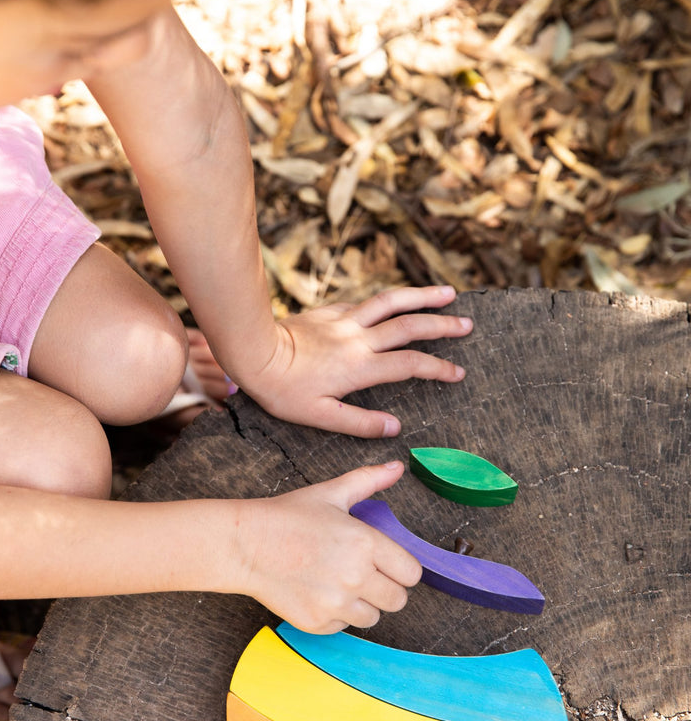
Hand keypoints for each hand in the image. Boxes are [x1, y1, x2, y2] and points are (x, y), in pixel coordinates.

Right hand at [232, 461, 422, 632]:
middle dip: (386, 588)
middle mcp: (356, 577)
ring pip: (373, 617)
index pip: (412, 573)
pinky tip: (319, 593)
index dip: (401, 568)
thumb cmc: (288, 517)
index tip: (387, 563)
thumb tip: (397, 467)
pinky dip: (336, 615)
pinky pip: (344, 626)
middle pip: (398, 600)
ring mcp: (336, 604)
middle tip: (364, 575)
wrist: (246, 545)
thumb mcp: (331, 493)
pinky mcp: (317, 623)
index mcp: (366, 543)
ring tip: (340, 584)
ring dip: (363, 604)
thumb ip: (369, 480)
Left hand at [240, 285, 471, 437]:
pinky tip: (396, 299)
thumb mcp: (320, 417)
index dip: (438, 368)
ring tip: (448, 292)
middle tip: (468, 325)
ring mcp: (344, 321)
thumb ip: (360, 422)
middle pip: (410, 325)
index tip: (458, 373)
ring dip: (422, 295)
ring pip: (391, 302)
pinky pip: (365, 302)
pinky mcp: (329, 312)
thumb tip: (395, 428)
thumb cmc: (283, 391)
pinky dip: (387, 299)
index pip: (410, 364)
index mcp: (360, 367)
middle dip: (443, 325)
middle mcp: (358, 339)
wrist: (252, 352)